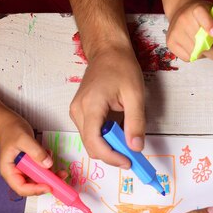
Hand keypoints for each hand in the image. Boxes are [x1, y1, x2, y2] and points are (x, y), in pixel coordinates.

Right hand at [0, 114, 62, 195]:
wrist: (8, 123)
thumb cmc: (11, 130)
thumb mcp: (24, 139)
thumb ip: (36, 152)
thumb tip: (48, 164)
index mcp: (9, 171)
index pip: (21, 188)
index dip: (35, 190)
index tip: (49, 186)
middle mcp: (16, 174)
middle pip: (32, 186)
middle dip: (47, 182)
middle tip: (61, 176)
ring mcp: (23, 170)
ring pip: (39, 179)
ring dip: (50, 173)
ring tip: (56, 162)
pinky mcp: (30, 166)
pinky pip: (41, 170)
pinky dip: (48, 165)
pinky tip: (48, 153)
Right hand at [69, 46, 145, 167]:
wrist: (107, 51)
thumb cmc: (121, 67)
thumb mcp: (135, 94)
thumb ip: (136, 123)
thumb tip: (135, 147)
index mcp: (90, 106)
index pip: (95, 142)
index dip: (111, 157)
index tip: (128, 161)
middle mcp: (78, 111)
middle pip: (91, 146)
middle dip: (111, 155)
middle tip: (131, 155)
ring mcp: (76, 112)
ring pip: (90, 142)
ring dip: (109, 147)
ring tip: (127, 141)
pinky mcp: (79, 113)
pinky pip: (91, 134)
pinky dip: (105, 139)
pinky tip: (118, 131)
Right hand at [164, 0, 212, 62]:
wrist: (180, 12)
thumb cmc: (198, 15)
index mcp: (196, 8)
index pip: (201, 14)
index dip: (208, 25)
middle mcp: (183, 19)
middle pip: (200, 41)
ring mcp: (175, 32)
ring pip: (194, 52)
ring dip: (205, 54)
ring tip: (207, 48)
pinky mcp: (170, 43)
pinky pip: (187, 58)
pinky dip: (195, 56)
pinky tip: (198, 50)